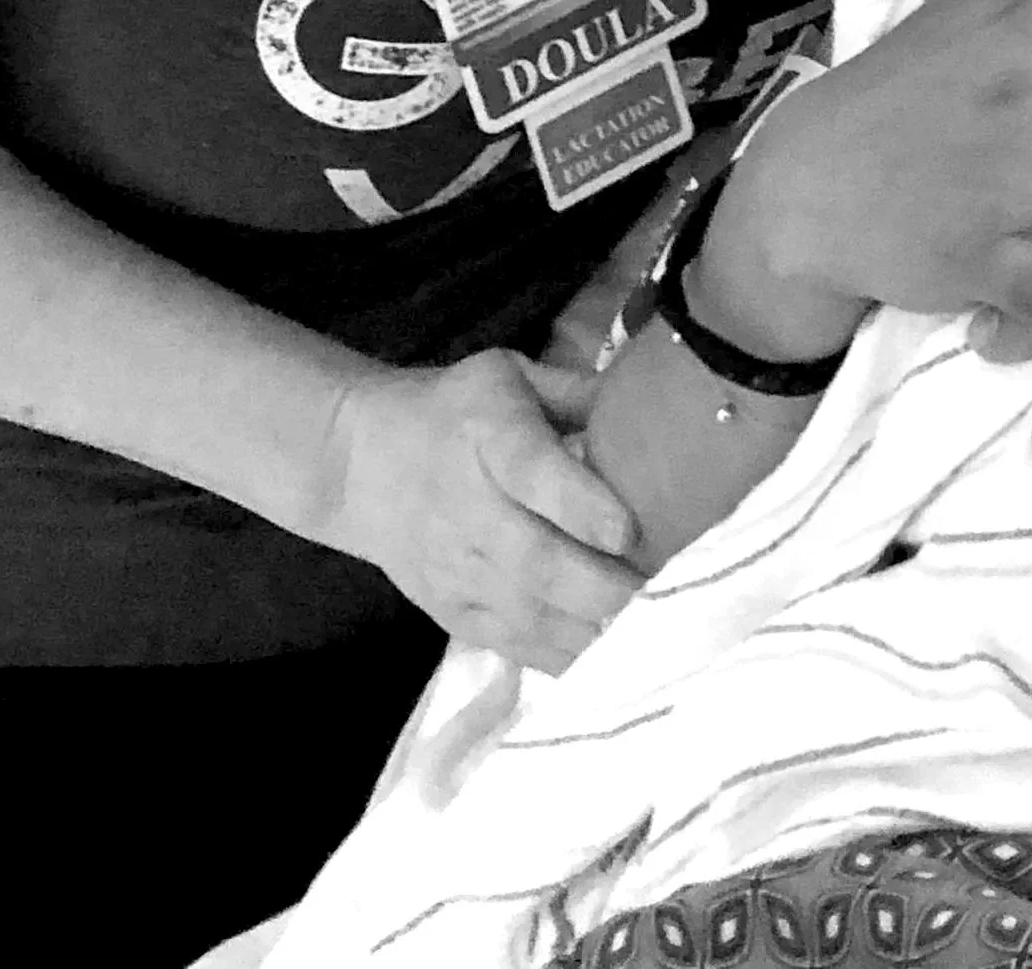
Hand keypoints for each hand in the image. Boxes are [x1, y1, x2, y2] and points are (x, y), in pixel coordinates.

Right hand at [320, 351, 643, 673]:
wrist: (360, 465)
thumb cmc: (454, 411)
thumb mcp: (509, 374)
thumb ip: (577, 391)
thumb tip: (654, 402)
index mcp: (490, 437)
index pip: (534, 474)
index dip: (581, 505)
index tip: (627, 531)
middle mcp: (472, 511)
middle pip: (541, 562)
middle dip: (607, 586)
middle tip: (670, 591)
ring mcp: (461, 573)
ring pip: (532, 615)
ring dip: (596, 630)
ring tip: (657, 630)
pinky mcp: (455, 615)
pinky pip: (516, 645)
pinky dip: (566, 658)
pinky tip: (614, 656)